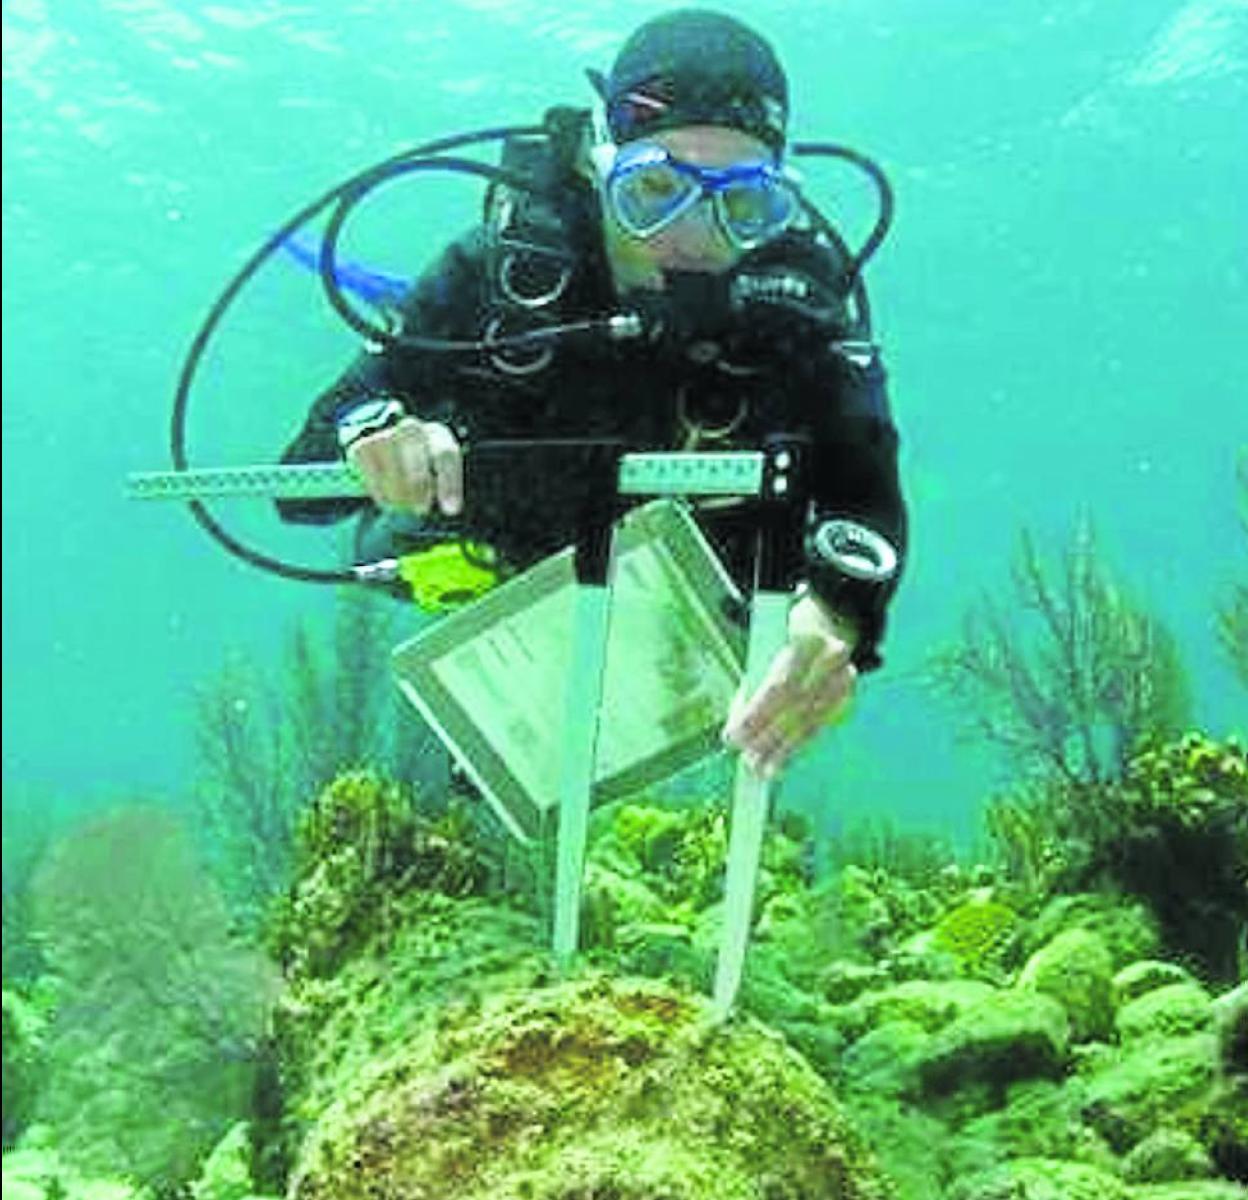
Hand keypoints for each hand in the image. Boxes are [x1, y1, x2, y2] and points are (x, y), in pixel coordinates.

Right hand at [347, 417, 462, 515]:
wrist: (380, 438)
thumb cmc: (420, 460)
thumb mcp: (436, 467)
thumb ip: (444, 484)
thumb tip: (451, 509)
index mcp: (436, 434)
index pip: (446, 455)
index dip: (450, 484)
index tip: (452, 511)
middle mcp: (412, 428)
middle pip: (418, 464)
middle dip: (421, 493)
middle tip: (422, 511)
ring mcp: (386, 435)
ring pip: (394, 474)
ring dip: (401, 497)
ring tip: (404, 506)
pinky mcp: (363, 446)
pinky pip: (373, 478)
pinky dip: (381, 495)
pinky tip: (387, 500)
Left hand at [721, 593, 857, 779]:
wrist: (832, 616)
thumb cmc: (787, 632)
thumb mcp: (768, 644)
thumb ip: (757, 680)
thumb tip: (741, 721)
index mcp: (807, 639)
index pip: (778, 687)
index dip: (755, 716)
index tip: (733, 736)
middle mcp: (831, 659)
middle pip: (796, 708)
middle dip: (769, 738)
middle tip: (747, 761)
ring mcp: (845, 676)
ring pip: (812, 721)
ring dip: (785, 749)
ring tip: (763, 771)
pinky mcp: (848, 693)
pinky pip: (821, 724)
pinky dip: (801, 745)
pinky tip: (783, 762)